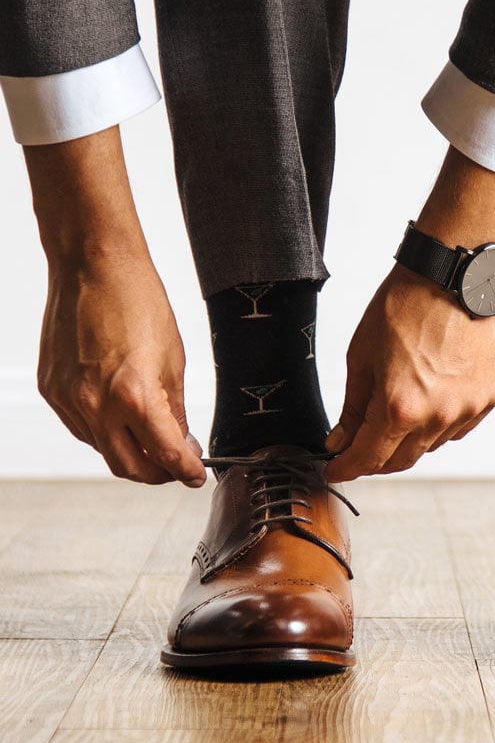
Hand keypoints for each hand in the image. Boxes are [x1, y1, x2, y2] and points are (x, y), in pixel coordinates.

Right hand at [37, 251, 206, 486]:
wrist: (92, 266)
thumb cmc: (137, 302)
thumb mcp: (173, 359)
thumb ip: (173, 409)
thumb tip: (179, 440)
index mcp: (133, 395)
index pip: (164, 454)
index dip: (185, 471)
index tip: (195, 475)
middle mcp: (95, 404)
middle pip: (128, 467)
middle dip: (157, 473)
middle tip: (176, 467)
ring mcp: (67, 400)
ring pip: (102, 450)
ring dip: (130, 453)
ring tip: (153, 440)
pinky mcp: (51, 390)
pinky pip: (82, 428)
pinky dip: (105, 433)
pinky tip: (122, 419)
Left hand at [323, 265, 494, 480]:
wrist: (451, 277)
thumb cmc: (406, 306)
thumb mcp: (361, 357)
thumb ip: (352, 408)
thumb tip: (341, 440)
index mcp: (400, 407)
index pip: (368, 459)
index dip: (347, 468)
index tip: (337, 470)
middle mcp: (438, 416)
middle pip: (401, 461)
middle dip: (376, 459)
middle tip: (360, 446)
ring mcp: (468, 409)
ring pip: (431, 446)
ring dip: (409, 439)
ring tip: (400, 408)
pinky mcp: (489, 397)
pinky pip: (459, 427)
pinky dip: (439, 424)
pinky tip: (430, 399)